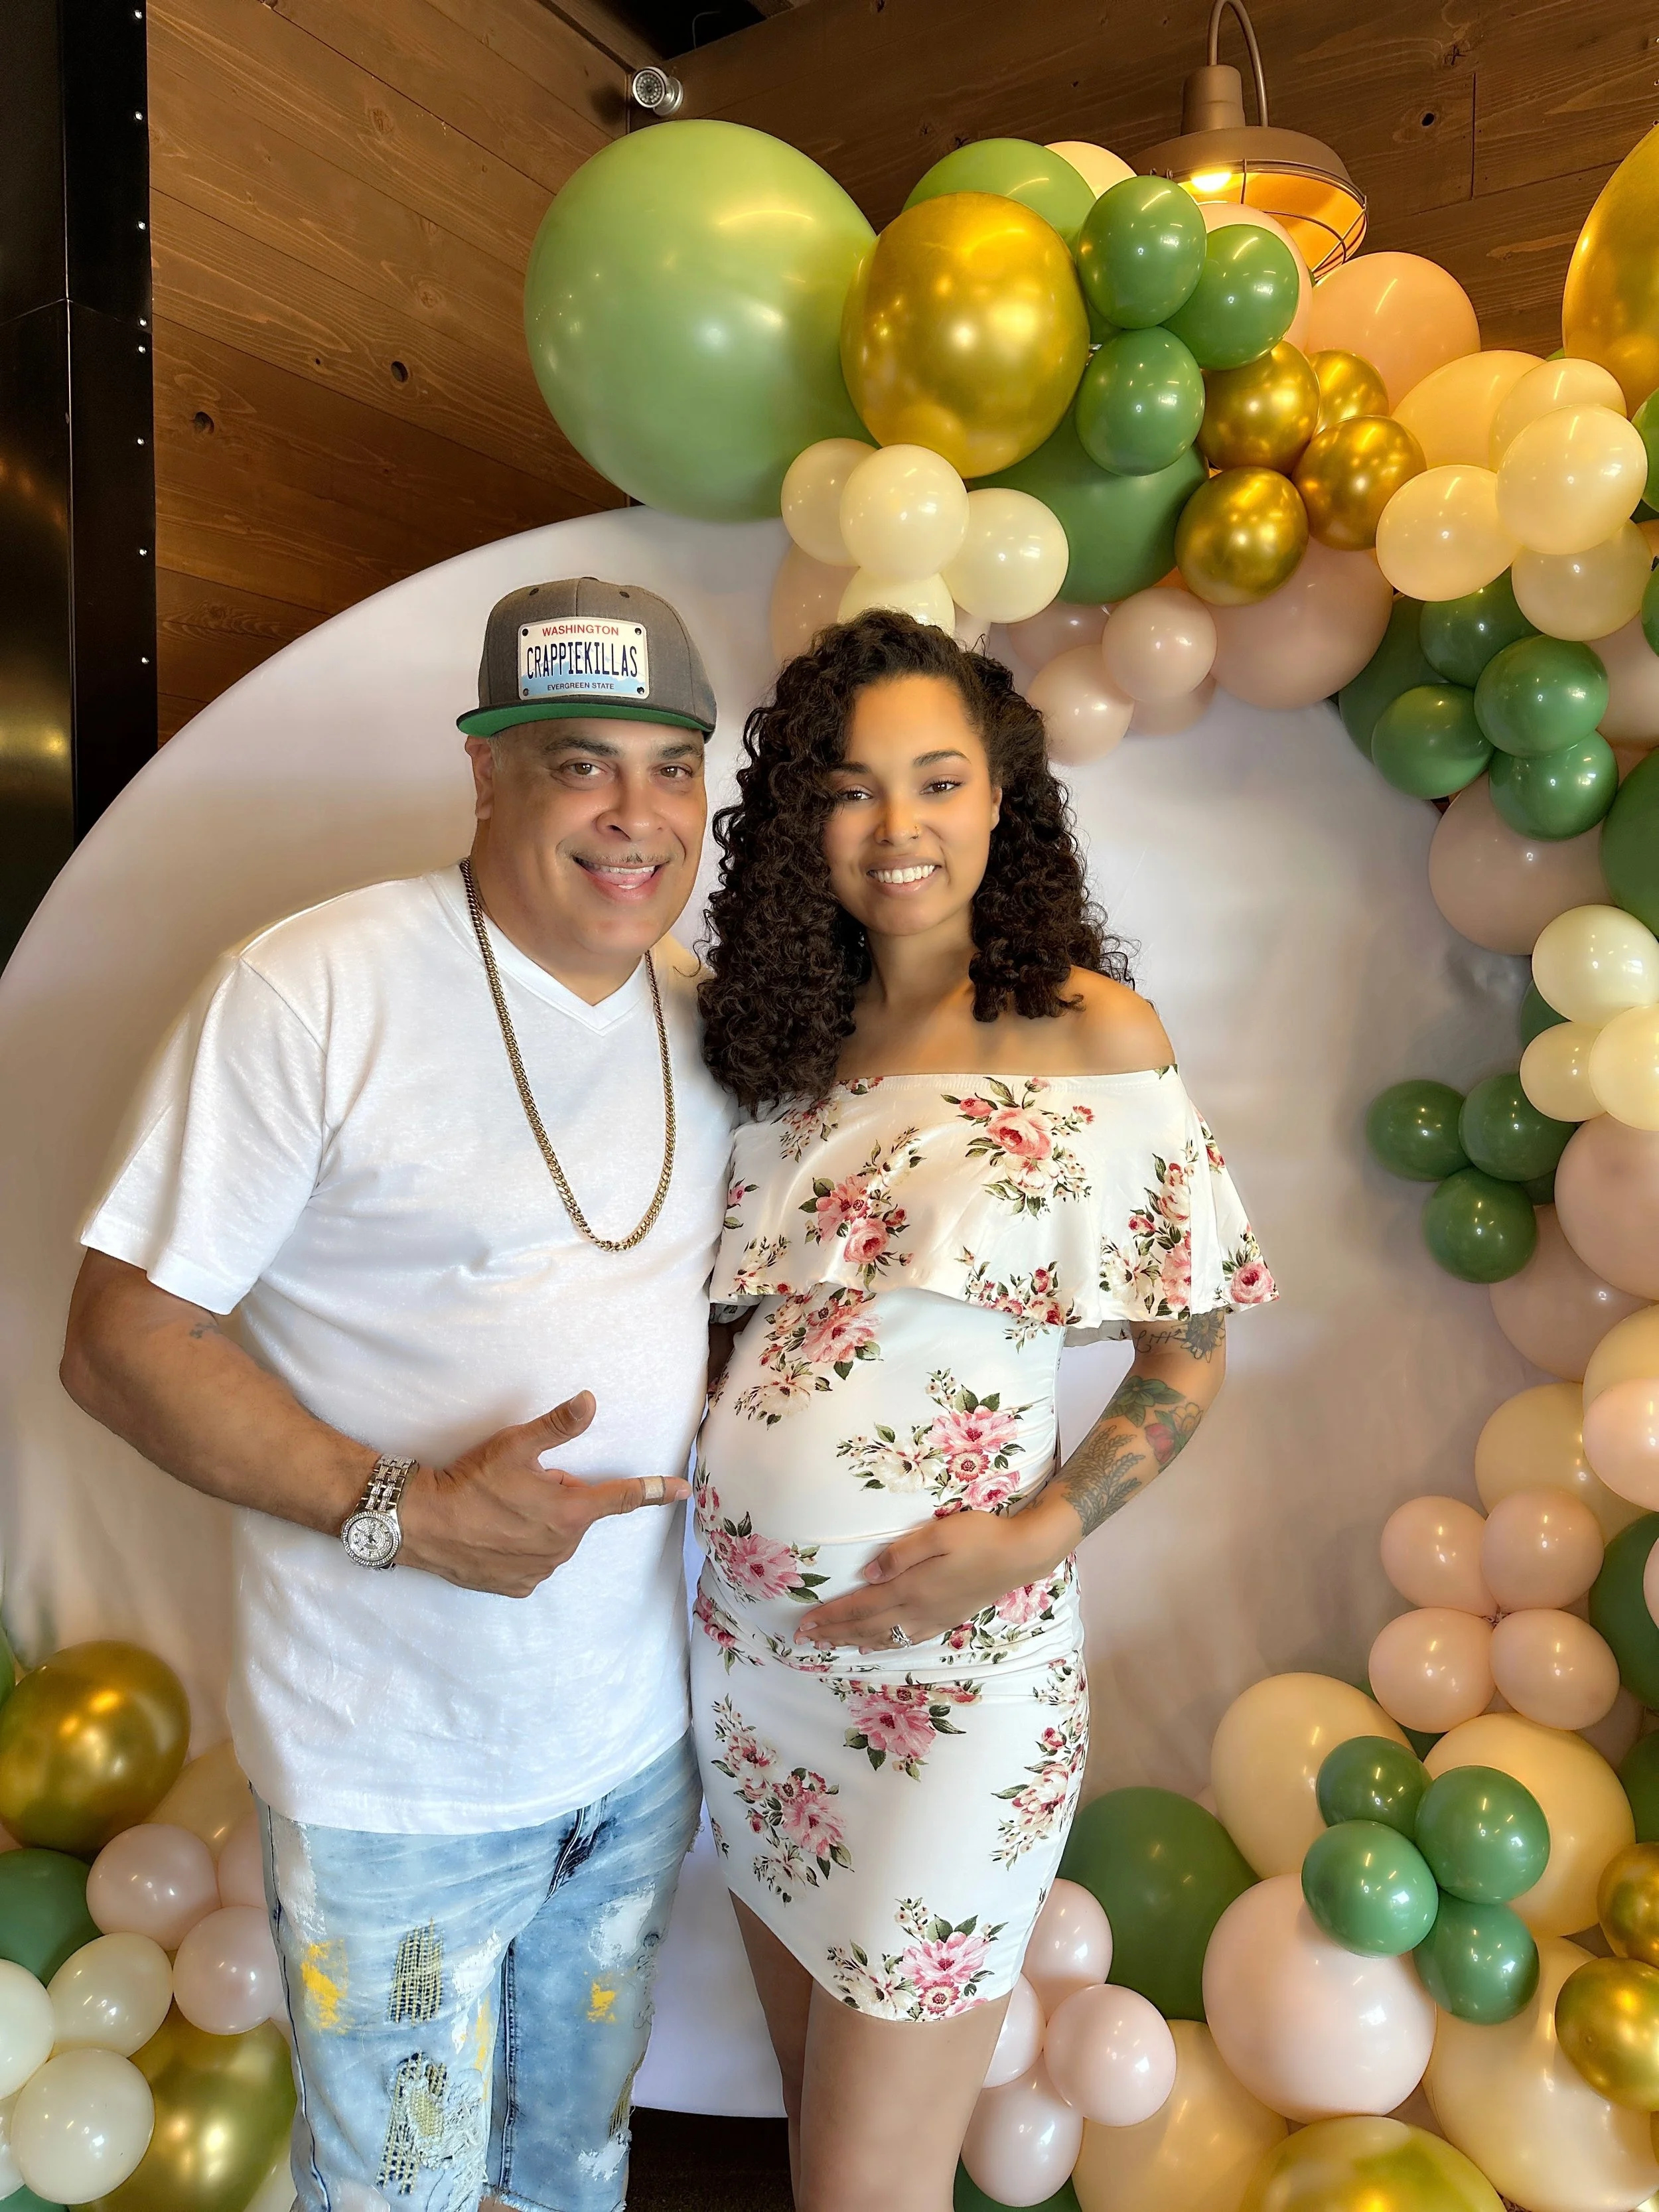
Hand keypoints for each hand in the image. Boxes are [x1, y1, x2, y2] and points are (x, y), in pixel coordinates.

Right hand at [398, 1392, 687, 1596]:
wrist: (423, 1523)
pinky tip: (495, 1536)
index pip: (621, 1498)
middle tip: (521, 1485)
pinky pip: (532, 1562)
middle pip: (576, 1514)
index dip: (654, 1491)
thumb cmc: (471, 1480)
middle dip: (558, 1497)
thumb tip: (590, 1401)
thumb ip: (558, 1425)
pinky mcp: (517, 1588)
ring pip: (554, 1538)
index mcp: (569, 1512)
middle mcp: (561, 1548)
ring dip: (539, 1523)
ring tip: (501, 1509)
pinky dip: (521, 1548)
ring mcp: (539, 1571)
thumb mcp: (515, 1445)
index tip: (682, 1490)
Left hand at [793, 1496, 1068, 1652]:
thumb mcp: (939, 1534)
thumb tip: (867, 1575)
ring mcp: (933, 1618)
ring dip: (852, 1641)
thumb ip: (901, 1554)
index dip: (831, 1616)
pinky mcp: (946, 1619)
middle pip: (866, 1626)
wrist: (1020, 1556)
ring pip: (884, 1636)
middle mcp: (918, 1609)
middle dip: (833, 1633)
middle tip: (803, 1640)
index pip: (861, 1606)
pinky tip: (872, 1644)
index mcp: (912, 1587)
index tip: (804, 1624)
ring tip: (828, 1645)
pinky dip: (882, 1644)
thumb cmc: (979, 1536)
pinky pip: (905, 1639)